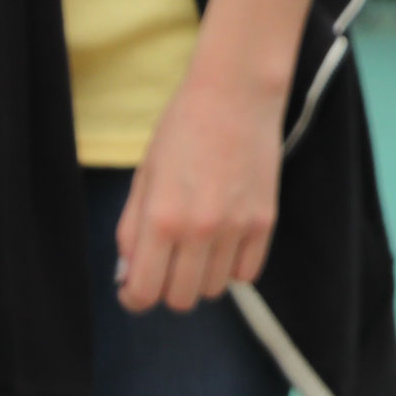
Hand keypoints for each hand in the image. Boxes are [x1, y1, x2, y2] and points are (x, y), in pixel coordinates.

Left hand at [115, 70, 284, 312]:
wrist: (236, 97)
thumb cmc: (181, 130)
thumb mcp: (144, 177)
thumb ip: (133, 229)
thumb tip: (130, 273)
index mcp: (161, 218)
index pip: (145, 291)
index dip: (134, 299)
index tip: (134, 291)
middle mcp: (200, 230)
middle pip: (181, 299)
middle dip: (166, 289)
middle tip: (164, 267)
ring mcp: (237, 229)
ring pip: (214, 289)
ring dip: (199, 277)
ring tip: (195, 249)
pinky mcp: (265, 223)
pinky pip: (247, 273)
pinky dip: (231, 267)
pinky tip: (222, 244)